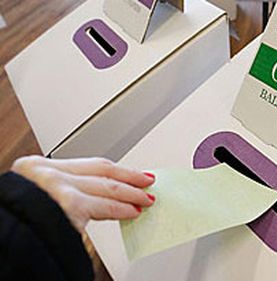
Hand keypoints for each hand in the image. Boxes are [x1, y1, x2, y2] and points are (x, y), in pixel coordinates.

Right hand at [11, 156, 154, 232]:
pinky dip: (121, 208)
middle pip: (100, 170)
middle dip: (128, 175)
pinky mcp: (68, 206)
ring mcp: (57, 188)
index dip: (113, 169)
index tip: (129, 172)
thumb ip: (55, 192)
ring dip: (131, 193)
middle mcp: (47, 173)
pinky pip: (102, 206)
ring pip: (106, 186)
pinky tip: (132, 211)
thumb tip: (87, 198)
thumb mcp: (30, 196)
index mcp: (35, 167)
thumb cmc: (13, 219)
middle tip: (147, 180)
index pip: (86, 164)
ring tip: (146, 198)